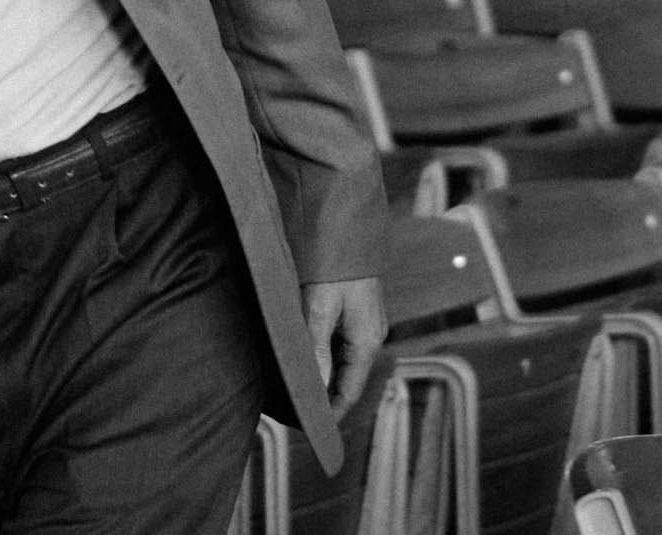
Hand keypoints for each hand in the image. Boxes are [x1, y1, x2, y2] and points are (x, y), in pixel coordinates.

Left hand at [303, 277, 386, 419]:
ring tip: (292, 391)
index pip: (350, 390)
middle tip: (292, 411)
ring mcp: (363, 326)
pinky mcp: (354, 315)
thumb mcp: (320, 308)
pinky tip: (302, 360)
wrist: (343, 233)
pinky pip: (338, 346)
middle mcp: (369, 337)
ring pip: (341, 362)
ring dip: (322, 377)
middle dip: (324, 397)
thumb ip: (318, 347)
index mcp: (367, 341)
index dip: (332, 412)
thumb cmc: (333, 269)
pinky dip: (322, 358)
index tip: (311, 428)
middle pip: (346, 379)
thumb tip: (318, 386)